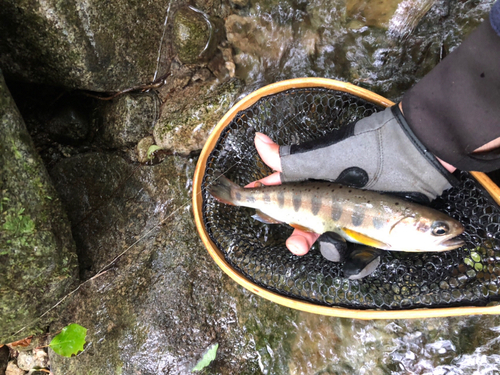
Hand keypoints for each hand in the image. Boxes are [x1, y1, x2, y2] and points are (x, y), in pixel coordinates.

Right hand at [247, 105, 457, 255]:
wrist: (412, 156)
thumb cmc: (363, 154)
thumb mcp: (322, 158)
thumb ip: (287, 158)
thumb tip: (257, 138)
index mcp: (311, 181)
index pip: (281, 192)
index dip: (265, 200)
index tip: (252, 203)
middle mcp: (327, 200)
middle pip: (303, 226)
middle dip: (298, 239)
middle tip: (297, 245)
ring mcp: (349, 216)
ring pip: (328, 241)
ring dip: (326, 247)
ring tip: (334, 241)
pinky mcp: (370, 230)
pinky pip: (356, 250)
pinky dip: (358, 256)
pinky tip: (364, 254)